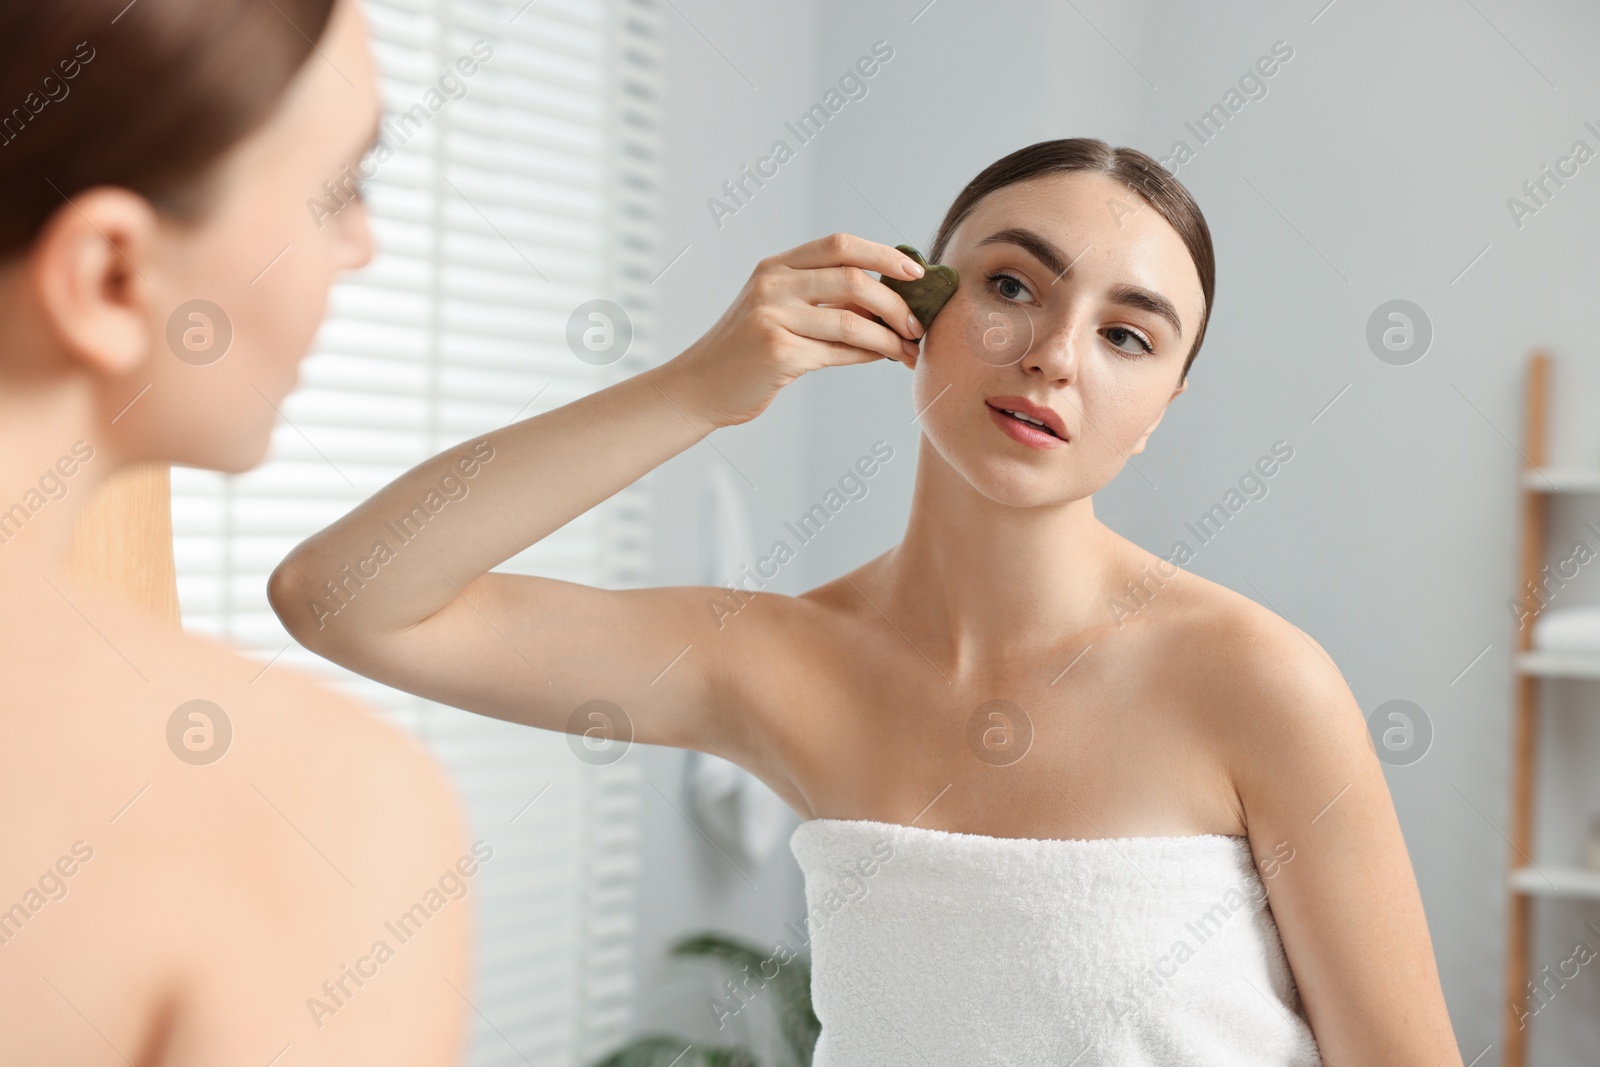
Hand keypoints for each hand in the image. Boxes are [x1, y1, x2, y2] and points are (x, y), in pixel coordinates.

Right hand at [668, 232, 926, 427]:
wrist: (700, 388)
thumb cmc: (746, 351)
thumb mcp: (779, 311)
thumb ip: (824, 300)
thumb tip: (888, 299)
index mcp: (775, 266)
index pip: (840, 245)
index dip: (883, 254)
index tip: (915, 271)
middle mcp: (772, 285)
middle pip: (853, 279)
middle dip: (896, 302)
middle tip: (916, 324)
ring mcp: (772, 317)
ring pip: (852, 320)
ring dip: (889, 337)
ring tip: (907, 350)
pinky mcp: (778, 353)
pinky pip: (839, 352)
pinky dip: (867, 355)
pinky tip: (880, 358)